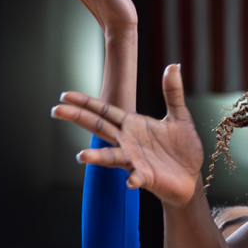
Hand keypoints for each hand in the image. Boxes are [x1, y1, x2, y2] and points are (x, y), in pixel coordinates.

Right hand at [53, 63, 205, 203]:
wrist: (190, 176)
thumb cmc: (182, 148)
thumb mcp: (179, 116)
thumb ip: (173, 93)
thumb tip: (174, 65)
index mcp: (133, 125)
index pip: (105, 110)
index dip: (86, 103)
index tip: (66, 96)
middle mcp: (128, 142)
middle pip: (99, 128)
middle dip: (78, 119)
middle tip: (57, 111)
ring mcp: (134, 160)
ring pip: (111, 156)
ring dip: (97, 157)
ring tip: (81, 157)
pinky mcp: (146, 177)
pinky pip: (137, 177)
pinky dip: (133, 179)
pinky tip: (130, 181)